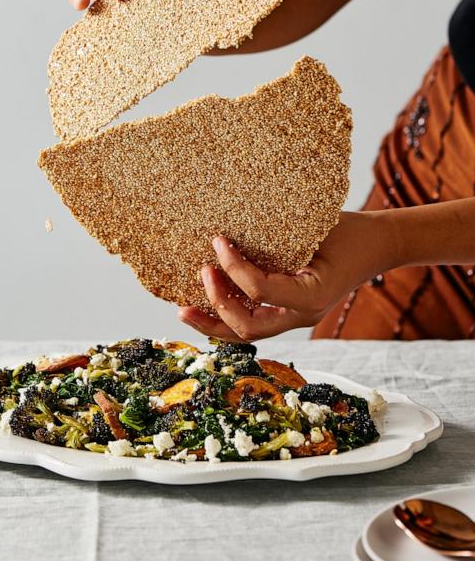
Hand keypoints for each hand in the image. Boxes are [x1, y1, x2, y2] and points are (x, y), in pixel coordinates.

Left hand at [178, 211, 395, 341]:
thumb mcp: (316, 226)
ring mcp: (295, 318)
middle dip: (216, 304)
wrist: (375, 245)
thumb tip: (229, 229)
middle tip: (200, 273)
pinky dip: (227, 316)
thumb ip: (277, 235)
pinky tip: (205, 304)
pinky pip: (253, 322)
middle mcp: (302, 315)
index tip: (218, 241)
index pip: (261, 291)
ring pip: (247, 334)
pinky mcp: (288, 313)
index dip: (233, 268)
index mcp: (312, 294)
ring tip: (184, 310)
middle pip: (248, 328)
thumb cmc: (347, 230)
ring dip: (213, 323)